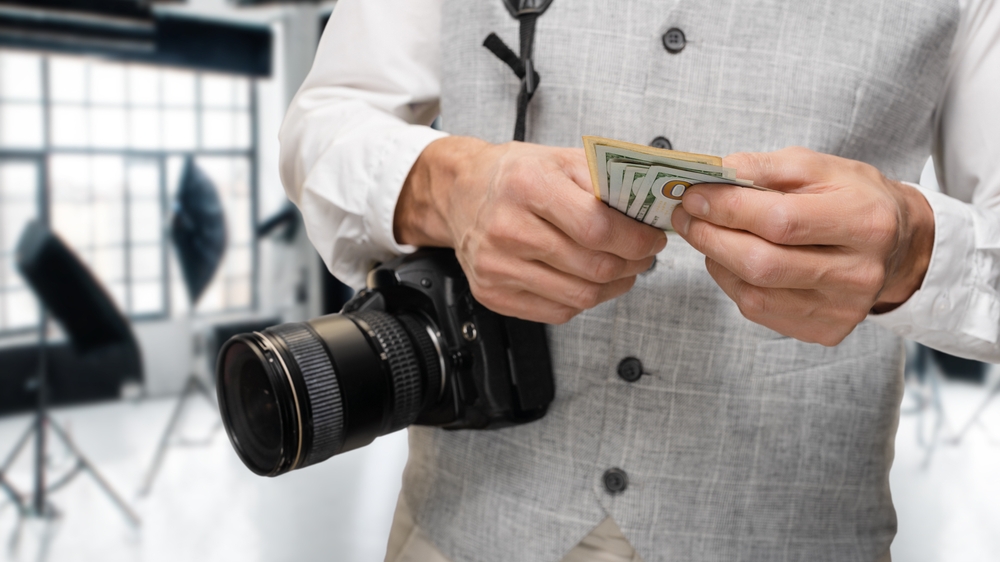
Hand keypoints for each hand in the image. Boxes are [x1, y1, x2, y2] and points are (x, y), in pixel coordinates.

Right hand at [395, 136, 666, 323]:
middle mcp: (506, 228)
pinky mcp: (492, 293)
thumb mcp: (561, 159)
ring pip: (580, 295)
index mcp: (527, 186)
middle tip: (644, 255)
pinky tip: (590, 281)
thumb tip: (652, 208)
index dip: (636, 239)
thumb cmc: (514, 175)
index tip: (653, 238)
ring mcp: (496, 267)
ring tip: (622, 268)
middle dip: (632, 263)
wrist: (460, 192)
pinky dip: (584, 300)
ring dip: (614, 286)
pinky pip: (557, 311)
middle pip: (592, 266)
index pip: (597, 228)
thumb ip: (606, 182)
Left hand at [670, 147, 934, 345]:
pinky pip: (759, 311)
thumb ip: (767, 167)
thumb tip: (715, 173)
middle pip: (764, 264)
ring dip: (716, 260)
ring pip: (755, 292)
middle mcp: (859, 273)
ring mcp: (842, 309)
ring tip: (704, 234)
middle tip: (685, 216)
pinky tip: (729, 261)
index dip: (729, 209)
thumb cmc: (854, 199)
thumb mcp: (821, 167)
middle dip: (712, 237)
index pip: (781, 221)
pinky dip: (732, 283)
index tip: (693, 195)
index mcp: (865, 222)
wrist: (899, 246)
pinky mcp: (825, 331)